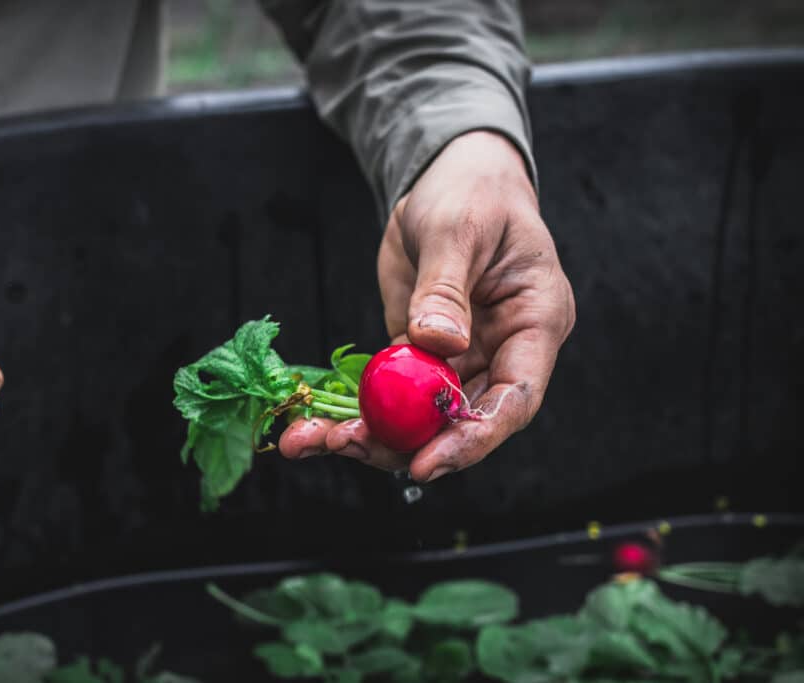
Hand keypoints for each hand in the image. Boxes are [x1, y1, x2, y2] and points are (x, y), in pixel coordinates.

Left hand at [279, 131, 574, 481]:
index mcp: (534, 323)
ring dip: (368, 434)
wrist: (450, 180)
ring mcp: (459, 358)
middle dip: (404, 444)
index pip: (515, 398)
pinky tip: (311, 425)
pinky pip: (391, 394)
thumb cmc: (473, 193)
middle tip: (347, 447)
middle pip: (460, 420)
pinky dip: (354, 411)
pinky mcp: (419, 355)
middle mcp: (500, 351)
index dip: (473, 438)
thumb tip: (437, 342)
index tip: (426, 463)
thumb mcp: (459, 229)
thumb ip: (446, 287)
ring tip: (307, 440)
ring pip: (420, 416)